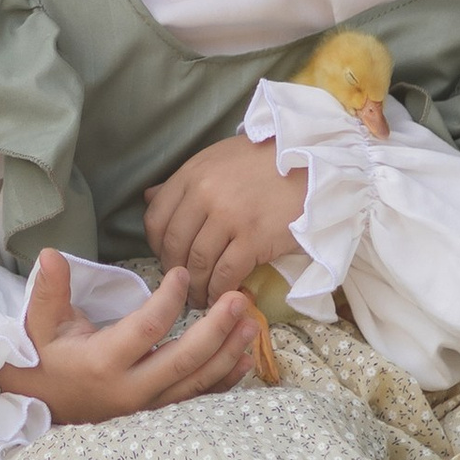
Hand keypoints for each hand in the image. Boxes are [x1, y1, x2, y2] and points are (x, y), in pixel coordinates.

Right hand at [21, 256, 258, 423]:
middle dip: (215, 329)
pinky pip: (196, 399)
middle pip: (183, 360)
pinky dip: (223, 381)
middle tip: (238, 298)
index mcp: (102, 362)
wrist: (40, 403)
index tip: (182, 273)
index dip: (169, 300)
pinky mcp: (156, 413)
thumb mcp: (38, 322)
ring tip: (251, 322)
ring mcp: (146, 407)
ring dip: (227, 352)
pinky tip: (244, 359)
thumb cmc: (42, 356)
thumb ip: (49, 289)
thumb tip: (51, 254)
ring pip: (195, 382)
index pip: (147, 329)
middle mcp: (130, 389)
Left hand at [142, 137, 309, 301]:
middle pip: (175, 245)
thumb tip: (148, 197)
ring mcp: (229, 217)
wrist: (311, 162)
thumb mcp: (216, 160)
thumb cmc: (263, 161)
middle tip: (183, 287)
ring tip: (201, 299)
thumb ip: (183, 181)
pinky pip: (226, 273)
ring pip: (198, 263)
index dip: (157, 246)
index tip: (168, 260)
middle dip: (175, 272)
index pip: (156, 219)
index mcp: (191, 175)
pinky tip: (221, 298)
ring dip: (197, 287)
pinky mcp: (254, 237)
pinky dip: (220, 290)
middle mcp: (204, 195)